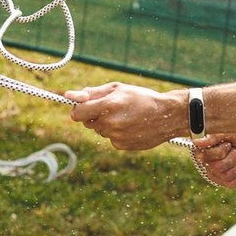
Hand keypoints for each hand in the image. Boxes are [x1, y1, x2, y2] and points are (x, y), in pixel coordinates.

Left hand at [66, 81, 186, 151]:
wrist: (167, 115)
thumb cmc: (141, 98)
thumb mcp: (117, 89)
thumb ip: (91, 93)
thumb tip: (68, 96)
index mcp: (107, 106)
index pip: (77, 114)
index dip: (79, 109)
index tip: (85, 106)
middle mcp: (109, 123)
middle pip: (87, 123)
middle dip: (94, 115)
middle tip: (112, 108)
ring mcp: (115, 137)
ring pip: (100, 131)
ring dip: (107, 124)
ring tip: (126, 116)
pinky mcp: (121, 146)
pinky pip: (111, 139)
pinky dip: (117, 133)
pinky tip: (131, 126)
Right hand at [189, 130, 235, 187]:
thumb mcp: (232, 132)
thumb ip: (214, 136)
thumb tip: (197, 142)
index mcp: (204, 146)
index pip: (204, 156)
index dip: (221, 151)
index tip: (228, 144)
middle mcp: (206, 160)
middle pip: (217, 167)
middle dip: (233, 158)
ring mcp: (214, 172)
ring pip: (225, 176)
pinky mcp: (224, 181)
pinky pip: (231, 184)